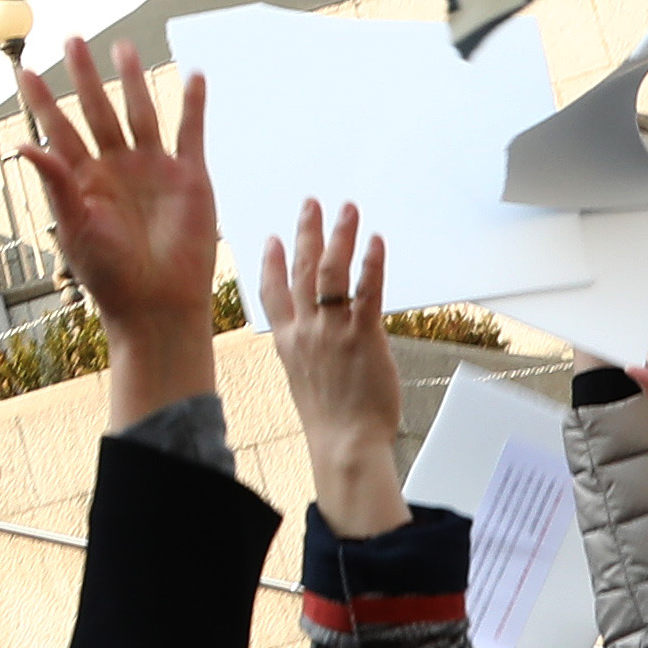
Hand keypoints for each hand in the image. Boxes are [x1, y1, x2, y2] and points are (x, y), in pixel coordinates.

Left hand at [6, 37, 219, 409]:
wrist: (157, 306)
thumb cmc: (110, 276)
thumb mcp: (75, 227)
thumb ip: (56, 182)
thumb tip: (22, 144)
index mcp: (82, 181)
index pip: (59, 129)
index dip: (44, 101)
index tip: (26, 69)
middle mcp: (115, 169)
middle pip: (98, 110)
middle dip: (86, 76)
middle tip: (73, 39)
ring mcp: (153, 170)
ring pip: (141, 113)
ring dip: (134, 81)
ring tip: (123, 48)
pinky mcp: (189, 178)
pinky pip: (190, 133)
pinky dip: (194, 105)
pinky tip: (193, 76)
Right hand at [258, 201, 409, 537]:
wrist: (344, 443)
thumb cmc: (331, 422)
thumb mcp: (306, 382)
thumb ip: (311, 355)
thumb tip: (324, 346)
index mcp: (288, 343)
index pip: (273, 292)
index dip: (272, 262)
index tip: (273, 239)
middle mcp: (305, 331)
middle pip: (301, 271)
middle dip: (306, 233)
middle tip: (311, 204)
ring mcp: (332, 331)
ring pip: (331, 272)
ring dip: (339, 236)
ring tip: (347, 209)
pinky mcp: (363, 336)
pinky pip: (367, 292)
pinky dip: (371, 263)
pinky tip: (375, 241)